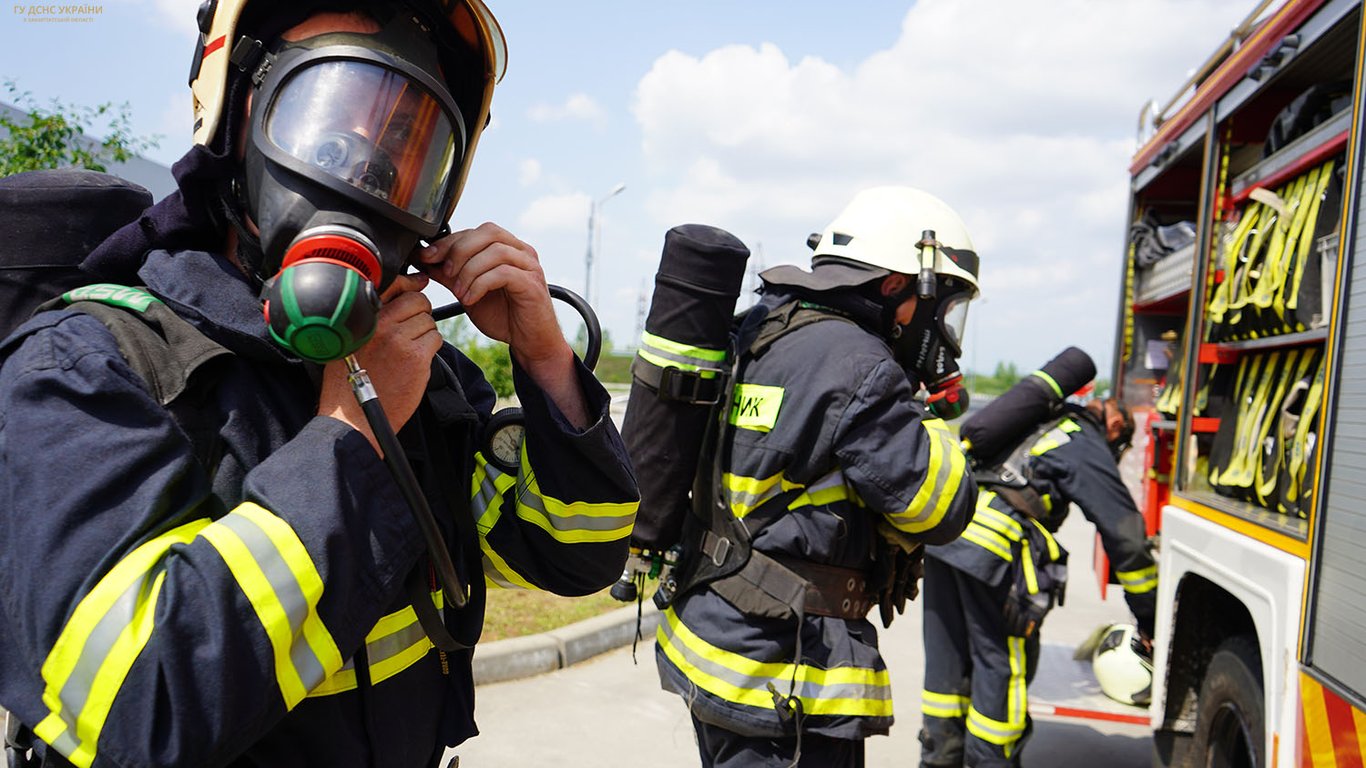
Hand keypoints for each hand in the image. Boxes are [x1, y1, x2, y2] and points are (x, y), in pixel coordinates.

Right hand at [318, 273, 442, 453]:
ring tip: (408, 350)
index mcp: (361, 316)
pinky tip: (416, 361)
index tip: (418, 282)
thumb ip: (366, 317)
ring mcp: (399, 340)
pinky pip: (436, 339)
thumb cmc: (347, 380)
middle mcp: (380, 323)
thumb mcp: (346, 341)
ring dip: (425, 333)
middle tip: (413, 328)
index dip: (410, 282)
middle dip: (420, 312)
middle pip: (417, 300)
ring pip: (429, 321)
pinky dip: (430, 348)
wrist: (353, 416)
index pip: (393, 284)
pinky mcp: (416, 358)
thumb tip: (397, 294)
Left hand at [416, 222, 587, 427]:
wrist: (530, 343)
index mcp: (507, 248)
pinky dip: (480, 284)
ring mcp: (530, 266)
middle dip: (459, 250)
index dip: (449, 241)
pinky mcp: (532, 284)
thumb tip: (425, 259)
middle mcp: (522, 252)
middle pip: (488, 232)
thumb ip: (450, 275)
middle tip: (445, 273)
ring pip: (495, 251)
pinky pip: (503, 273)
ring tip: (458, 292)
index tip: (427, 256)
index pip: (476, 232)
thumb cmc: (505, 317)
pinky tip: (470, 299)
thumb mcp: (469, 292)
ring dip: (469, 270)